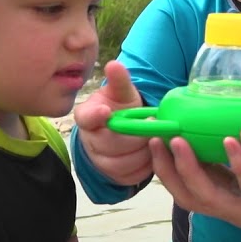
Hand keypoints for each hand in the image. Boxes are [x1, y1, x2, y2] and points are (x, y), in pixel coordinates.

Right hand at [73, 61, 151, 185]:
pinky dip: (146, 166)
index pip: (86, 118)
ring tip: (154, 138)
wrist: (125, 130)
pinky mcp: (115, 176)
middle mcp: (89, 141)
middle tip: (153, 124)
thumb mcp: (122, 93)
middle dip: (135, 135)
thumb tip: (114, 64)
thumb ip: (119, 81)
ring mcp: (100, 162)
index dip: (95, 116)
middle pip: (110, 144)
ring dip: (143, 151)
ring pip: (123, 163)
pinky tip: (153, 154)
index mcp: (87, 117)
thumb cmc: (121, 108)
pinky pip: (132, 176)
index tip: (106, 110)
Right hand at [149, 135, 240, 241]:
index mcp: (233, 200)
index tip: (153, 139)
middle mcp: (237, 210)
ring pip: (208, 196)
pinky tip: (233, 141)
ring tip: (178, 140)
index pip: (188, 187)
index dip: (166, 167)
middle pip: (187, 195)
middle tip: (155, 138)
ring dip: (190, 167)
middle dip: (165, 168)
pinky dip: (237, 165)